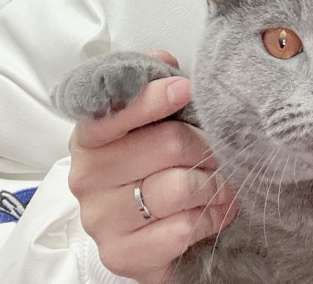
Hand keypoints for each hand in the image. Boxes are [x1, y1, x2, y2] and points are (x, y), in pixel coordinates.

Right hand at [67, 50, 238, 283]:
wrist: (136, 231)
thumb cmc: (144, 165)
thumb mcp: (146, 121)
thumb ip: (151, 85)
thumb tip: (162, 59)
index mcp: (90, 135)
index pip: (118, 110)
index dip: (154, 98)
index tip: (186, 89)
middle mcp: (87, 175)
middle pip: (167, 145)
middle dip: (206, 145)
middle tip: (222, 149)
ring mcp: (101, 218)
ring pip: (179, 188)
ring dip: (214, 183)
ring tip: (225, 181)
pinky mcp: (121, 254)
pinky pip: (182, 228)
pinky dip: (210, 217)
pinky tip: (217, 209)